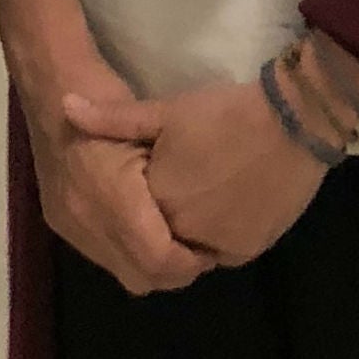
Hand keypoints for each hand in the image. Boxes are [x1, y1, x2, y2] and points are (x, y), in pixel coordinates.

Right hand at [24, 63, 207, 297]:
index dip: (188, 262)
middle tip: (199, 250)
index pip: (157, 258)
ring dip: (151, 265)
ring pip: (122, 272)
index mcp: (111, 196)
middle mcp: (85, 219)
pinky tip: (145, 231)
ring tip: (175, 242)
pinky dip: (128, 253)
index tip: (211, 250)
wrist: (50, 84)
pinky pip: (103, 257)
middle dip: (174, 271)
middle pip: (141, 276)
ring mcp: (69, 223)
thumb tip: (206, 215)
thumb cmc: (108, 95)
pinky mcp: (60, 222)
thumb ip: (175, 179)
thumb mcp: (150, 124)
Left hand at [66, 76, 324, 269]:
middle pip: (160, 237)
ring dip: (190, 231)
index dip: (138, 198)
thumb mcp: (165, 112)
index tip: (151, 177)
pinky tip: (229, 200)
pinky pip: (222, 251)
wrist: (294, 121)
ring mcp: (219, 246)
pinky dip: (220, 235)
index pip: (132, 217)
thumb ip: (113, 119)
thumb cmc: (224, 113)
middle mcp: (183, 234)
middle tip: (181, 184)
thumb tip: (64, 107)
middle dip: (162, 220)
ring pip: (191, 249)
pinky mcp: (249, 250)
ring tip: (206, 190)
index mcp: (155, 203)